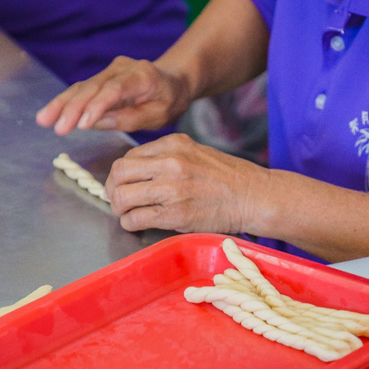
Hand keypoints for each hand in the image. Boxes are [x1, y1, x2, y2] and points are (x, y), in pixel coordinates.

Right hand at [35, 57, 192, 135]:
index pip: (114, 90)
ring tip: (43, 120)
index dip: (96, 106)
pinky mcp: (102, 77)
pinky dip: (66, 102)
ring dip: (61, 104)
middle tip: (57, 128)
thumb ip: (131, 118)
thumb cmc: (169, 100)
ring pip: (82, 87)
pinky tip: (49, 114)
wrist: (173, 80)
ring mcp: (110, 70)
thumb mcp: (159, 115)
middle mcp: (122, 68)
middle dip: (72, 108)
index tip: (82, 125)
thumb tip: (98, 123)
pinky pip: (82, 89)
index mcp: (142, 76)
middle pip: (93, 87)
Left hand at [105, 134, 268, 233]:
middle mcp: (170, 163)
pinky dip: (130, 224)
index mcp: (173, 144)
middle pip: (119, 174)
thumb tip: (139, 172)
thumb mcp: (196, 153)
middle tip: (118, 200)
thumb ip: (168, 157)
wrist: (255, 196)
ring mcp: (172, 189)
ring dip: (119, 208)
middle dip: (112, 190)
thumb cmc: (229, 178)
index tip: (123, 185)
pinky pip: (137, 218)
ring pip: (123, 196)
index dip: (120, 174)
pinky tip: (137, 224)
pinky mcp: (175, 215)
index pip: (129, 157)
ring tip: (127, 214)